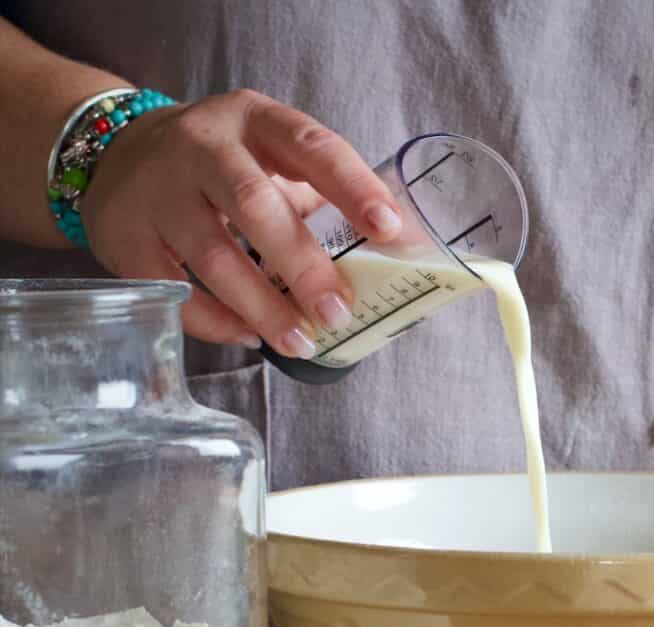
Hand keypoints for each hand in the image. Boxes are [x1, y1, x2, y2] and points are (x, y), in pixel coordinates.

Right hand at [80, 90, 401, 357]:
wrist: (119, 153)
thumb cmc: (223, 167)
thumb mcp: (269, 159)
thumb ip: (321, 200)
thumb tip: (397, 256)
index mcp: (254, 120)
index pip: (310, 146)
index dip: (352, 188)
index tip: (389, 230)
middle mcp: (201, 145)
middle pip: (254, 205)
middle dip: (303, 266)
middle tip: (337, 312)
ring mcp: (157, 189)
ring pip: (213, 254)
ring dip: (263, 307)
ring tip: (301, 342)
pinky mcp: (124, 234)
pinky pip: (172, 289)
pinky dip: (214, 320)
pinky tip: (248, 336)